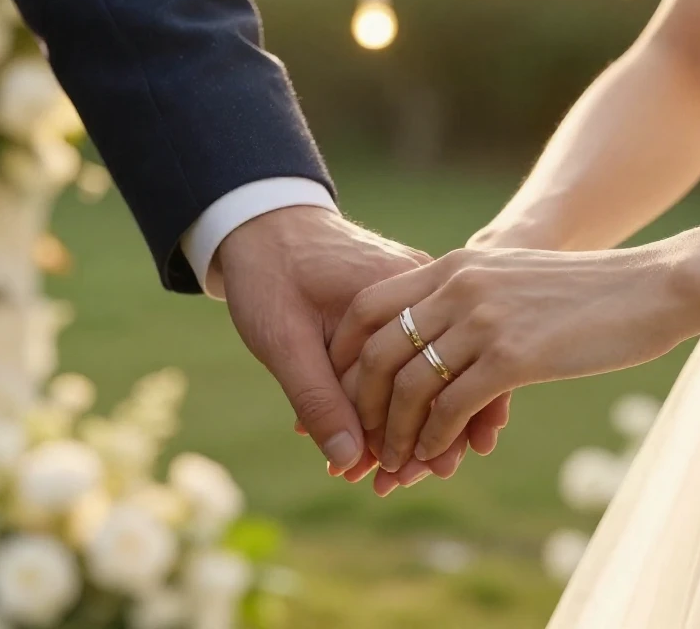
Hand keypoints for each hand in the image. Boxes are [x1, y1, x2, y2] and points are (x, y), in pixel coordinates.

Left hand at [219, 207, 430, 474]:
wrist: (260, 220)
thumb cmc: (268, 274)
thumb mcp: (285, 340)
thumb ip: (317, 398)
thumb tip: (348, 459)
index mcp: (397, 289)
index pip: (428, 371)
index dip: (425, 426)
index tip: (413, 473)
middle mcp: (419, 286)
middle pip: (439, 371)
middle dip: (428, 430)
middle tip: (413, 479)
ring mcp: (416, 292)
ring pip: (430, 365)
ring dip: (418, 414)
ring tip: (404, 466)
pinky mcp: (403, 301)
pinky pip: (415, 352)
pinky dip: (404, 389)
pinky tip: (394, 428)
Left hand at [330, 245, 693, 470]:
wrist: (651, 288)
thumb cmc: (586, 292)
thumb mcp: (512, 279)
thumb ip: (469, 296)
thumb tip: (437, 333)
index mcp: (454, 265)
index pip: (369, 306)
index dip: (346, 354)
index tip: (340, 392)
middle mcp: (458, 286)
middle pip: (380, 350)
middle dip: (361, 403)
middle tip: (358, 439)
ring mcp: (484, 320)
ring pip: (411, 384)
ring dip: (396, 431)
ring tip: (394, 460)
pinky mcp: (513, 356)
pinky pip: (452, 406)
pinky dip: (435, 437)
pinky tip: (436, 454)